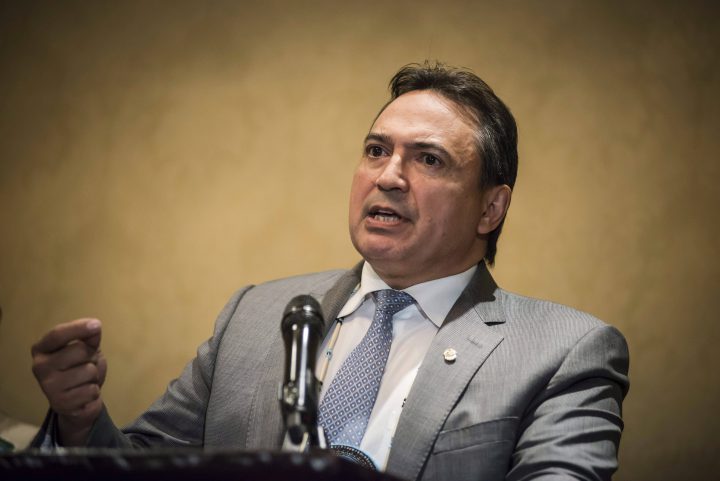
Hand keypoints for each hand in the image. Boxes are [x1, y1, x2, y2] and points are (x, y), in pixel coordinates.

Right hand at [31, 318, 107, 445]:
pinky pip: (91, 390)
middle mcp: (40, 367)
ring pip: (89, 371)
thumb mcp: (85, 349)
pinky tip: (83, 395)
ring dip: (94, 376)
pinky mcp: (60, 404)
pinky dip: (94, 392)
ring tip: (84, 381)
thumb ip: (88, 337)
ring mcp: (48, 386)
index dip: (78, 328)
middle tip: (86, 365)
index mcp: (41, 349)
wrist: (77, 402)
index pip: (57, 334)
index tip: (96, 325)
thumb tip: (94, 327)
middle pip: (80, 351)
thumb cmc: (79, 369)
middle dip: (92, 357)